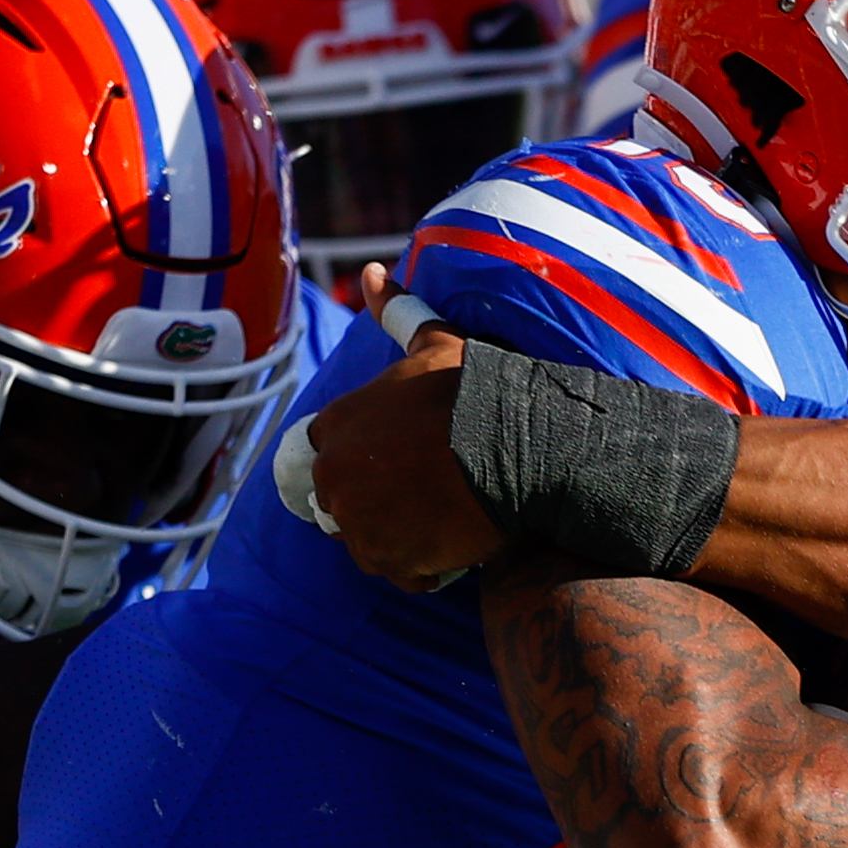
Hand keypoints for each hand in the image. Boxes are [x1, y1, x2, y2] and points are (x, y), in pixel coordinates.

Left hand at [306, 267, 505, 592]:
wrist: (518, 446)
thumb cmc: (479, 393)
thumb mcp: (437, 345)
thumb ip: (398, 315)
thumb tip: (369, 273)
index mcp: (336, 423)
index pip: (329, 455)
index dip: (369, 464)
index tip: (404, 467)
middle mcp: (333, 472)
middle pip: (346, 504)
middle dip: (381, 505)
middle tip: (432, 497)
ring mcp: (356, 518)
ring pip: (370, 541)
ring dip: (404, 538)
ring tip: (449, 519)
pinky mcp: (385, 557)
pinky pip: (401, 574)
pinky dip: (426, 568)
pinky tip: (457, 546)